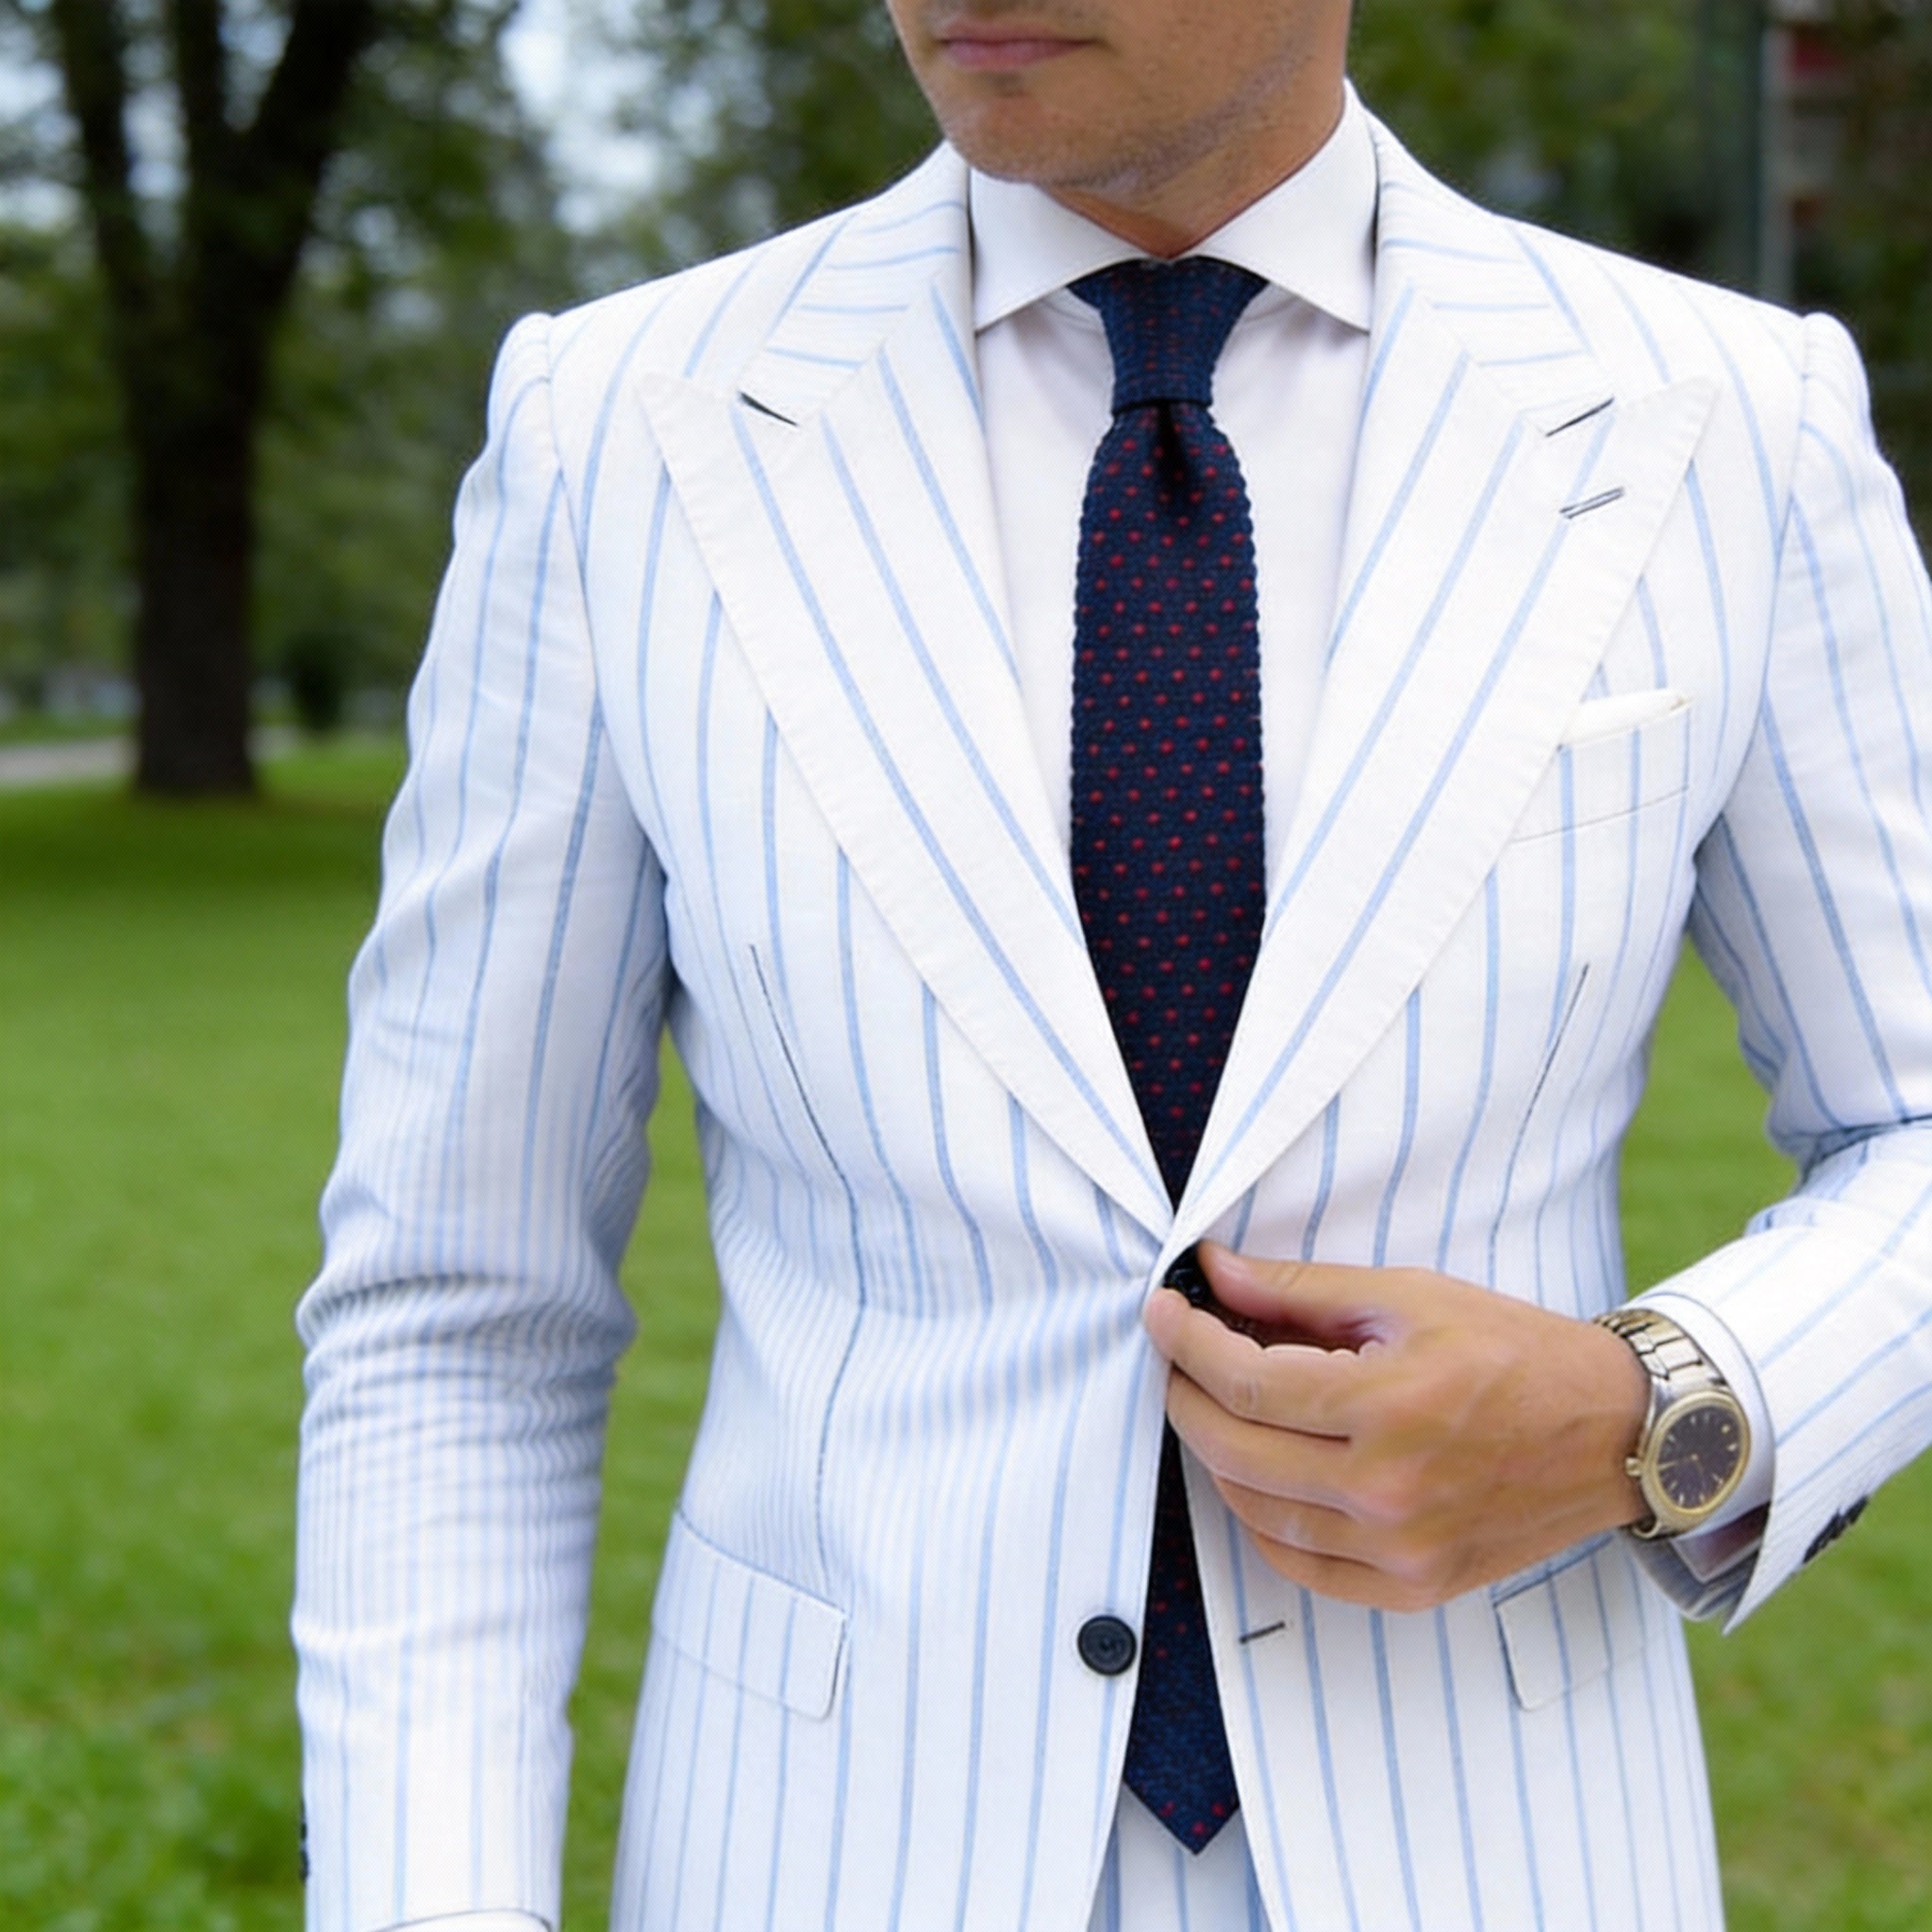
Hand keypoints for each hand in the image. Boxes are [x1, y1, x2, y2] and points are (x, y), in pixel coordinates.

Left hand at [1143, 1243, 1650, 1610]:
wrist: (1615, 1433)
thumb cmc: (1514, 1352)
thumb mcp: (1409, 1297)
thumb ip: (1299, 1290)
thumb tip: (1212, 1272)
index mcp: (1391, 1405)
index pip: (1245, 1383)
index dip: (1187, 1342)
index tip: (1162, 1309)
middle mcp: (1389, 1490)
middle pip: (1235, 1450)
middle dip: (1185, 1394)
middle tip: (1176, 1354)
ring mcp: (1400, 1551)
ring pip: (1255, 1509)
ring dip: (1216, 1452)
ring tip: (1215, 1403)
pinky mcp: (1412, 1589)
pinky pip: (1298, 1563)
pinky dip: (1260, 1516)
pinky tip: (1259, 1469)